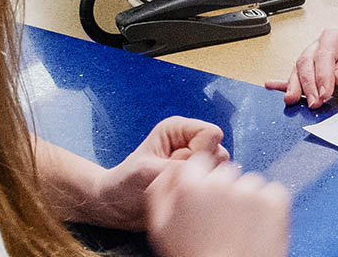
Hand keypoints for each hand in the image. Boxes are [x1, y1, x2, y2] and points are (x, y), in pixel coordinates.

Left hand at [84, 116, 228, 230]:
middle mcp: (190, 142)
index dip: (198, 153)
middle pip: (219, 152)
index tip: (174, 166)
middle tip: (172, 180)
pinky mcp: (198, 180)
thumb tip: (209, 167)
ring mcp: (196, 162)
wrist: (118, 207)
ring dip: (200, 185)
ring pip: (220, 171)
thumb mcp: (147, 171)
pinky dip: (200, 196)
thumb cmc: (124, 184)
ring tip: (174, 190)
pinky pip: (214, 187)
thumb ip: (178, 166)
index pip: (211, 134)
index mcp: (177, 129)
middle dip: (200, 171)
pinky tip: (181, 199)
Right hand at [147, 153, 289, 256]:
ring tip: (239, 229)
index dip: (203, 181)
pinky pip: (273, 192)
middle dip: (225, 190)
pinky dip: (268, 207)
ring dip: (247, 199)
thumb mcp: (161, 230)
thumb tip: (169, 169)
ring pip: (250, 182)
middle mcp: (221, 182)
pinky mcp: (276, 200)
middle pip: (226, 172)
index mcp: (191, 185)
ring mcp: (251, 190)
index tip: (206, 201)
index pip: (201, 161)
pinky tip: (256, 228)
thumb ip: (160, 192)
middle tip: (221, 221)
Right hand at [263, 27, 337, 107]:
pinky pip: (300, 79)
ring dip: (296, 87)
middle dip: (308, 84)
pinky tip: (272, 87)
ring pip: (299, 73)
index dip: (322, 74)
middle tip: (315, 102)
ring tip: (293, 101)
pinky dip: (285, 83)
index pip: (322, 55)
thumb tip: (336, 76)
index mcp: (335, 37)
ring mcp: (319, 64)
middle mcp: (323, 49)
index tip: (327, 91)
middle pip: (306, 64)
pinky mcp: (320, 78)